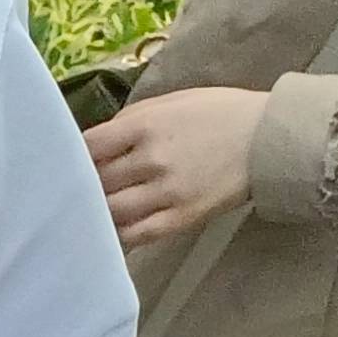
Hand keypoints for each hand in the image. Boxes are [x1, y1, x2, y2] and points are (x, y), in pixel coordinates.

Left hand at [81, 86, 266, 254]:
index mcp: (145, 126)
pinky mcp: (180, 219)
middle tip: (74, 189)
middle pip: (95, 181)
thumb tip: (94, 143)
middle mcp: (151, 160)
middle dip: (82, 185)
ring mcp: (165, 193)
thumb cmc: (218, 114)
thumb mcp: (171, 102)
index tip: (69, 161)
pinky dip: (117, 235)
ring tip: (90, 210)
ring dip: (95, 211)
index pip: (88, 147)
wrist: (268, 140)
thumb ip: (130, 121)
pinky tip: (110, 231)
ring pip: (110, 211)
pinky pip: (136, 235)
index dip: (73, 156)